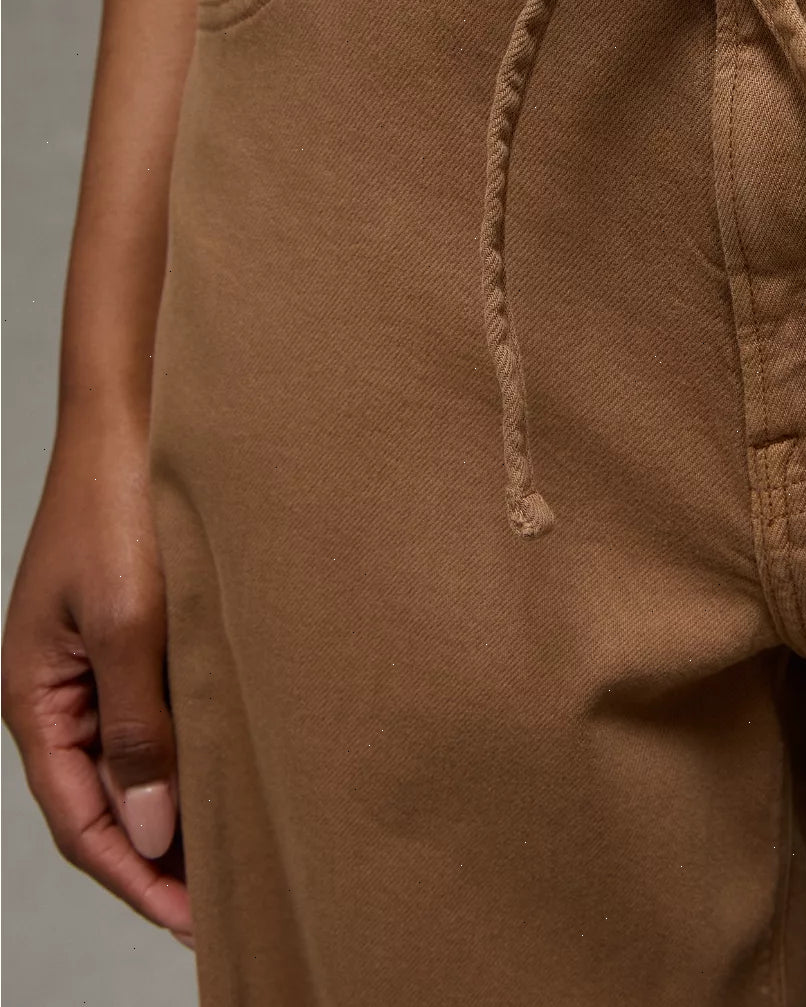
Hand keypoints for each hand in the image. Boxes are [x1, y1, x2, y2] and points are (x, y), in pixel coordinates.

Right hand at [2, 402, 193, 948]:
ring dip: (177, 807)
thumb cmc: (119, 506)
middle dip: (158, 859)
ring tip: (237, 852)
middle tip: (226, 904)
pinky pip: (153, 712)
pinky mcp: (133, 630)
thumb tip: (151, 833)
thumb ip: (136, 729)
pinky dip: (187, 751)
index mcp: (37, 697)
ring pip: (132, 760)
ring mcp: (95, 659)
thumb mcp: (129, 624)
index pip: (80, 822)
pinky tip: (233, 766)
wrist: (134, 415)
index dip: (137, 879)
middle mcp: (60, 689)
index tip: (197, 922)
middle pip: (103, 802)